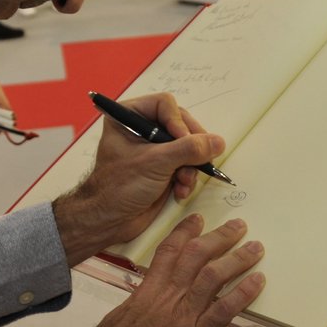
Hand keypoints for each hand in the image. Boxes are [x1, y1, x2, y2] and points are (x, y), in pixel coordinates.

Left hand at [53, 93, 225, 264]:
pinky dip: (188, 177)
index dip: (178, 122)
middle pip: (182, 124)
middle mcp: (142, 128)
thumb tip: (217, 142)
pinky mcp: (164, 167)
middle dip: (189, 148)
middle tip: (194, 162)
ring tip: (183, 182)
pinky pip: (187, 163)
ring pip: (188, 146)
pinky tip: (180, 191)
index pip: (165, 104)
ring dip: (191, 166)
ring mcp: (154, 148)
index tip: (184, 141)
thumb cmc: (118, 187)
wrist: (109, 221)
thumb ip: (187, 149)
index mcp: (128, 116)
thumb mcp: (155, 163)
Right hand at [68, 215, 263, 326]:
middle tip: (238, 226)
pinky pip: (224, 309)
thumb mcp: (122, 318)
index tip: (199, 218)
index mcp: (148, 290)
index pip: (169, 251)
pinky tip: (258, 281)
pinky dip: (243, 293)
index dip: (185, 231)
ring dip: (237, 258)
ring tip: (256, 248)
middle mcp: (167, 296)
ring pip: (213, 275)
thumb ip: (141, 305)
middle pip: (196, 255)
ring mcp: (183, 315)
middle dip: (219, 237)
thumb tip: (149, 302)